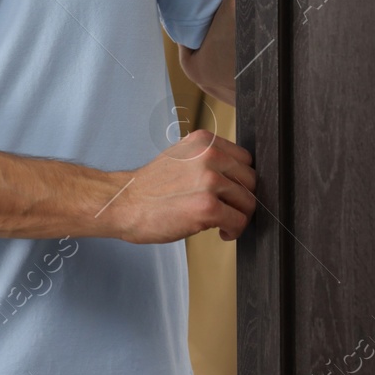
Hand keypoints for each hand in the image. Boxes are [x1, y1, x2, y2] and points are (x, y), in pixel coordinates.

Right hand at [112, 128, 256, 243]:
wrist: (124, 203)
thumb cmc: (150, 187)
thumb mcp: (181, 157)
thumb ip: (208, 160)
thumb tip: (237, 177)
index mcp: (203, 141)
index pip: (245, 159)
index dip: (241, 180)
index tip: (232, 193)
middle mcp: (209, 156)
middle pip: (251, 180)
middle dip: (242, 199)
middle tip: (228, 211)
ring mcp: (209, 181)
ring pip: (249, 202)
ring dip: (239, 217)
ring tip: (222, 223)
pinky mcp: (208, 207)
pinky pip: (239, 221)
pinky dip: (233, 231)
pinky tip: (219, 232)